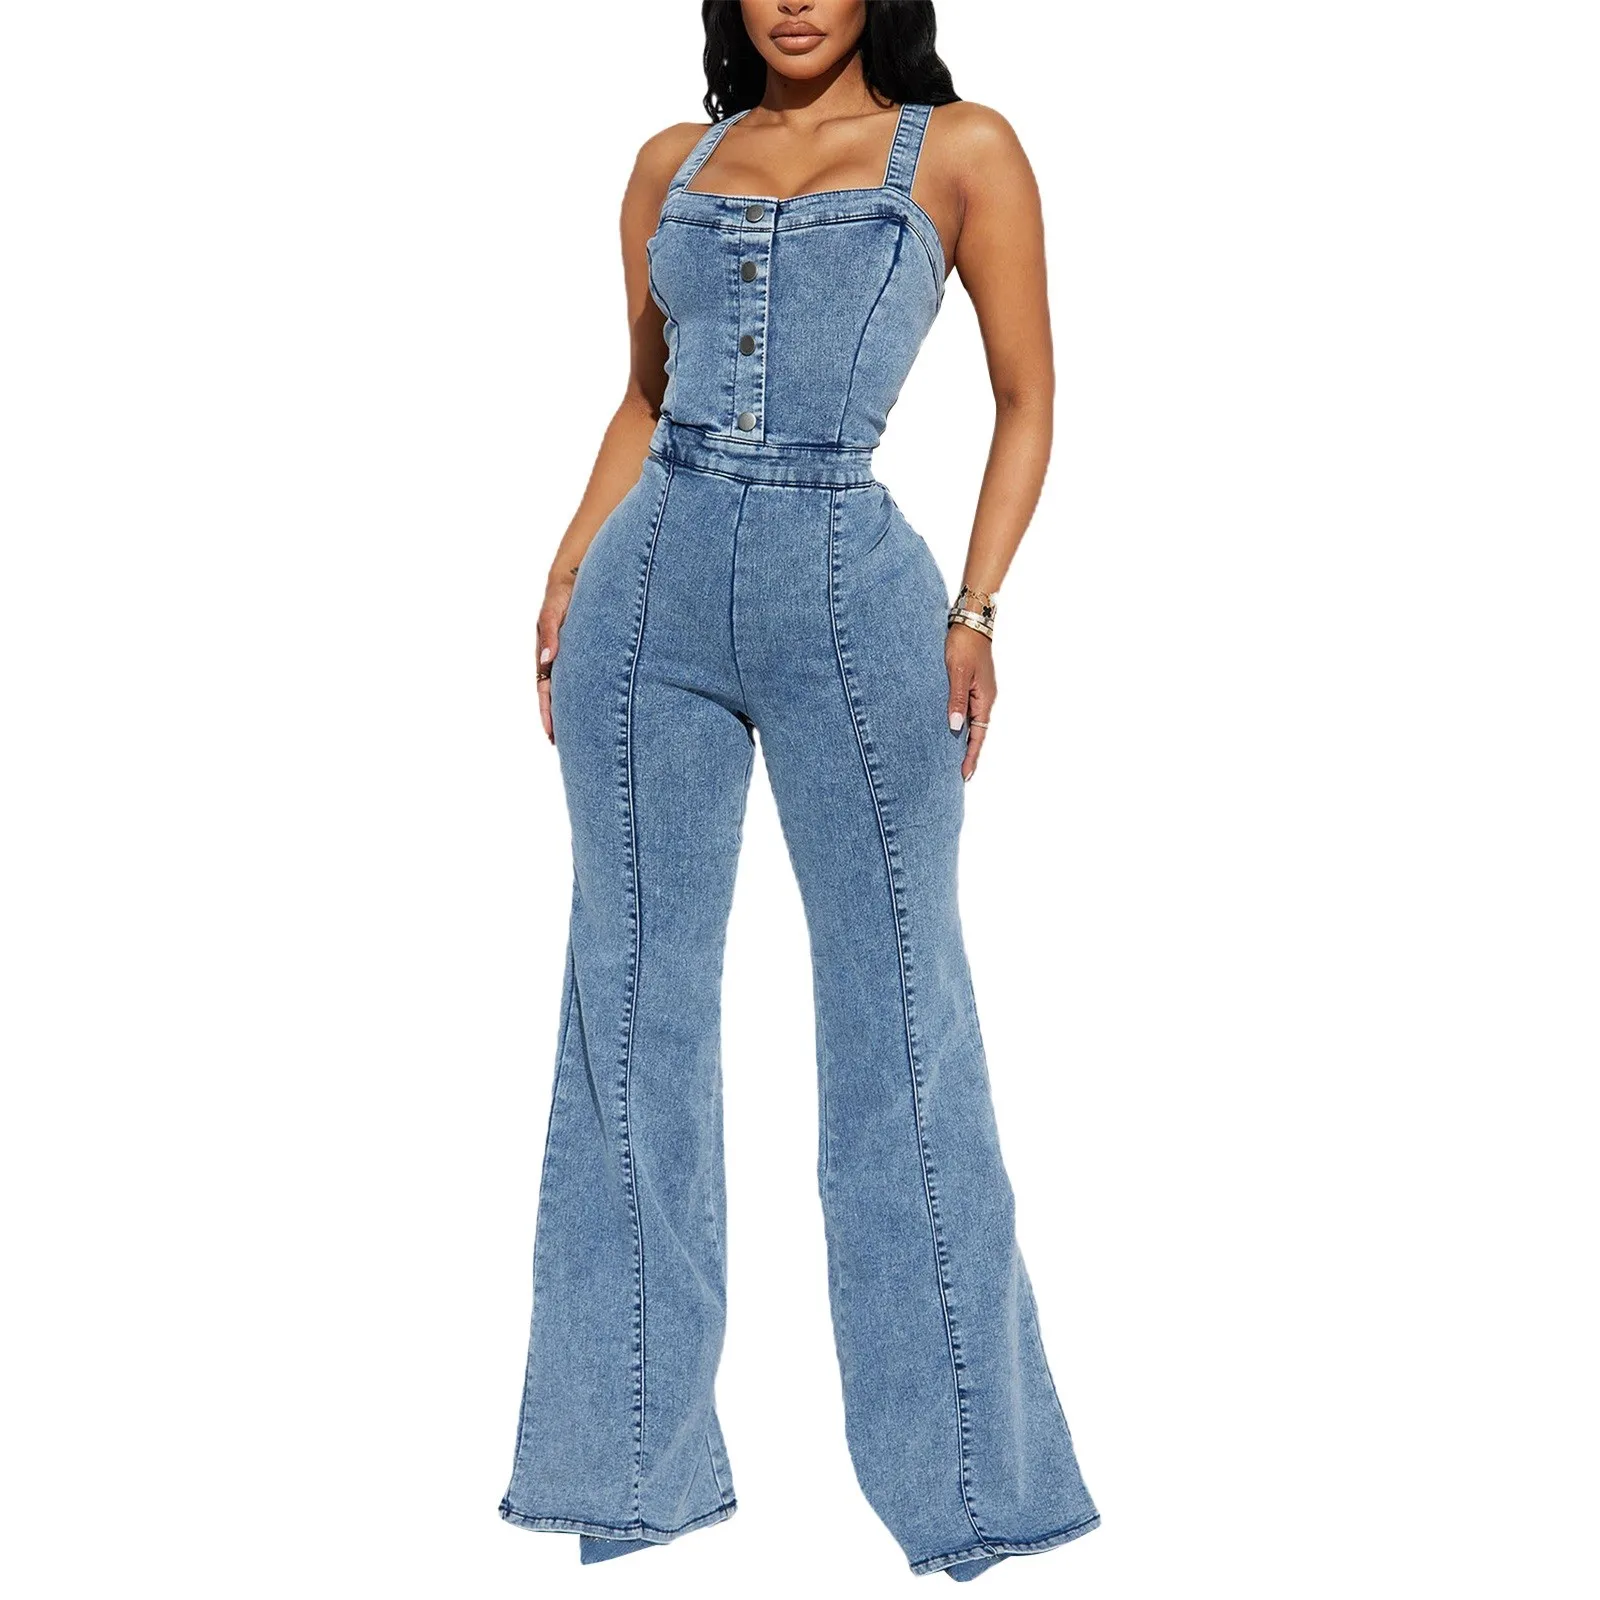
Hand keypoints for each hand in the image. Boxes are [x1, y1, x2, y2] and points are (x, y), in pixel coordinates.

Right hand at [536, 577, 573, 743]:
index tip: (551, 734)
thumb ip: (549, 632)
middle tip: (565, 747)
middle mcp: (558, 661)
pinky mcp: (588, 654)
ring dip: (574, 712)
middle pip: (558, 697)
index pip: (545, 691)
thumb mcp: (552, 610)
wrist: (579, 576)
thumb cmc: (562, 593)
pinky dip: (589, 696)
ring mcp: (573, 659)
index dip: (548, 713)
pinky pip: (588, 679)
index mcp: (547, 655)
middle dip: (560, 721)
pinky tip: (600, 709)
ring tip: (583, 737)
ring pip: (573, 691)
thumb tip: (545, 661)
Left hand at [945, 624, 995, 781]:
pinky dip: (962, 724)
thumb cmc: (963, 644)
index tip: (964, 775)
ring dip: (965, 740)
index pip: (979, 735)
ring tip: (954, 758)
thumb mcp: (958, 672)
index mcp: (984, 698)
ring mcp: (980, 692)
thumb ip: (956, 699)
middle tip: (959, 775)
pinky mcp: (973, 684)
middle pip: (977, 732)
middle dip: (969, 754)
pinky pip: (968, 710)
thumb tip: (954, 727)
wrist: (971, 621)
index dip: (971, 756)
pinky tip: (952, 730)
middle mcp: (985, 698)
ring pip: (973, 722)